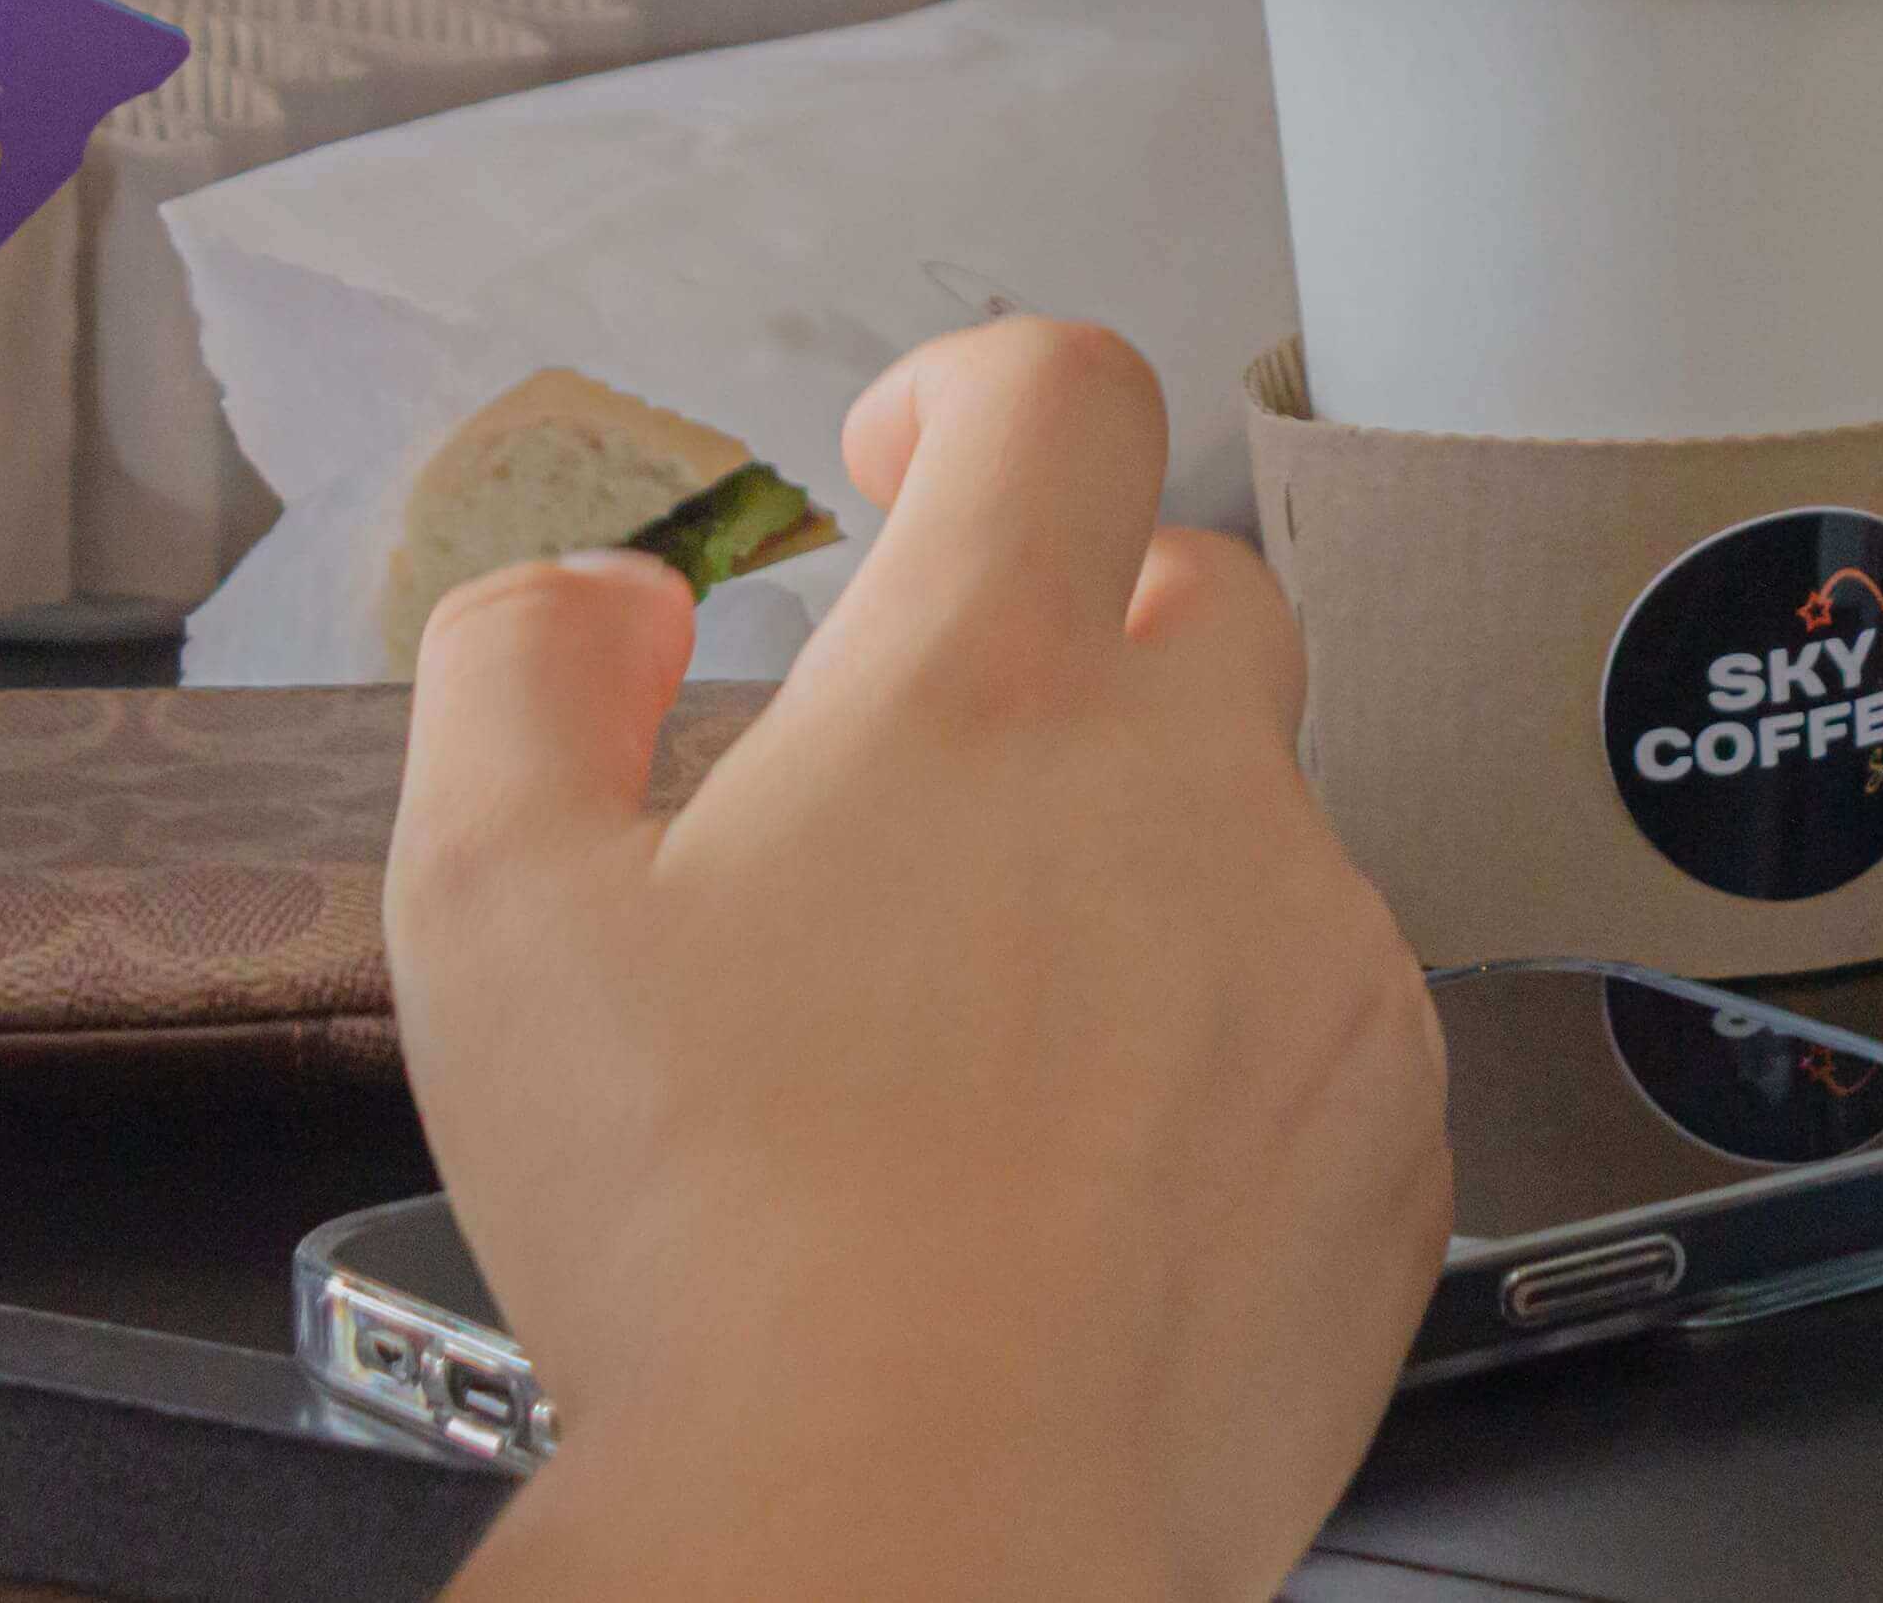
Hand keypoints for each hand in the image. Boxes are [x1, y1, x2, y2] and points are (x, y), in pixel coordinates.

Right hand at [389, 318, 1448, 1602]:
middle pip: (1195, 597)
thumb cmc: (712, 1248)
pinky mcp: (1393, 1126)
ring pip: (1259, 828)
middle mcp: (1193, 789)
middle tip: (953, 769)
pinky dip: (1224, 1053)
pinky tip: (1087, 1177)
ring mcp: (1321, 957)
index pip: (1059, 395)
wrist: (916, 1528)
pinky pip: (1327, 1020)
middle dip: (1080, 633)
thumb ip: (521, 675)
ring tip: (985, 1046)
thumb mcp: (488, 911)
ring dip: (1145, 872)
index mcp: (983, 692)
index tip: (915, 464)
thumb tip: (605, 603)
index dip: (979, 392)